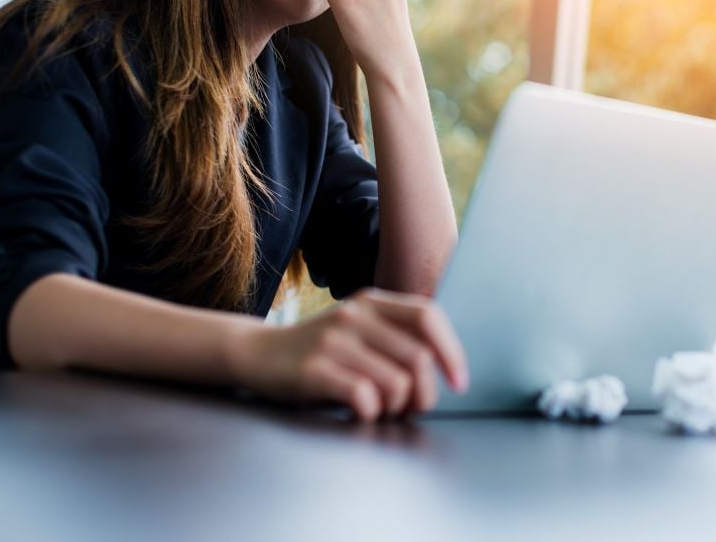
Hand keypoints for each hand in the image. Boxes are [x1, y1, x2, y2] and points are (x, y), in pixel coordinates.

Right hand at [230, 287, 468, 421]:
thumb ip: (396, 337)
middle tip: (411, 408)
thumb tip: (446, 366)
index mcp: (373, 302)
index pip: (428, 317)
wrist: (256, 354)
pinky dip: (371, 412)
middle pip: (418, 358)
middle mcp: (355, 315)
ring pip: (396, 382)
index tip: (459, 382)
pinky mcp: (313, 369)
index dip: (451, 351)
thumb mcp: (359, 330)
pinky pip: (364, 396)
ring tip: (382, 409)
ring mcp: (333, 340)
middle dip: (424, 394)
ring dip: (396, 407)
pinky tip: (361, 412)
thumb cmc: (321, 351)